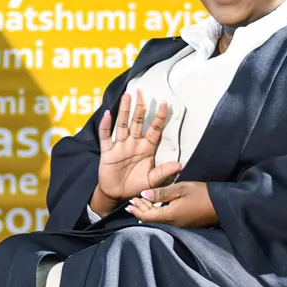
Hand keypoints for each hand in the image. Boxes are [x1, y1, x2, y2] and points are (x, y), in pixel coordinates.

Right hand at [93, 92, 181, 215]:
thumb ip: (164, 172)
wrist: (117, 195)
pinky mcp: (108, 152)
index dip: (159, 117)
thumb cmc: (136, 186)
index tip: (165, 104)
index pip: (154, 129)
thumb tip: (180, 165)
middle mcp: (133, 144)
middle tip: (142, 91)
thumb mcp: (152, 180)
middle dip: (140, 107)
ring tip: (127, 96)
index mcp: (146, 149)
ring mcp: (120, 146)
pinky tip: (108, 114)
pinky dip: (106, 126)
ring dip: (124, 111)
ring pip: (122, 125)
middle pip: (137, 122)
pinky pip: (106, 136)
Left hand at [125, 182, 216, 227]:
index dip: (137, 209)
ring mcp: (179, 226)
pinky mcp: (184, 225)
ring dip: (149, 212)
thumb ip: (161, 192)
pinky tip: (156, 208)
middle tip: (133, 201)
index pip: (147, 216)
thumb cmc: (202, 194)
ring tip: (142, 203)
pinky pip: (166, 221)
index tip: (129, 203)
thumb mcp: (181, 188)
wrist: (222, 205)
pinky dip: (158, 214)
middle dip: (141, 210)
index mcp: (170, 215)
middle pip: (151, 219)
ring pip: (158, 220)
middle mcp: (172, 224)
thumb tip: (143, 193)